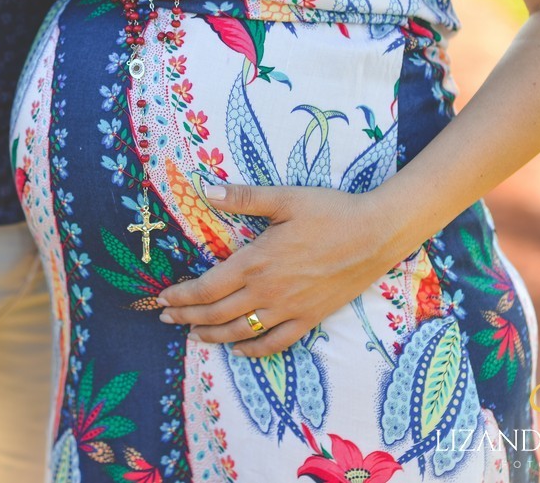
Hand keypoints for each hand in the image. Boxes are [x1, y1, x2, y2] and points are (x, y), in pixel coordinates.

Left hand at [157, 184, 408, 357]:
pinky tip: (239, 350)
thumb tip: (206, 190)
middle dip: (187, 318)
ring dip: (212, 337)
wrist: (377, 234)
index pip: (206, 287)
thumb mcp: (284, 198)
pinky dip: (253, 350)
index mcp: (256, 261)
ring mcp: (289, 309)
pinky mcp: (310, 318)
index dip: (180, 296)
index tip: (162, 298)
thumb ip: (243, 197)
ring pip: (241, 332)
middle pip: (216, 314)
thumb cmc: (331, 211)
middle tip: (166, 318)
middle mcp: (268, 291)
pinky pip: (276, 342)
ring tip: (193, 336)